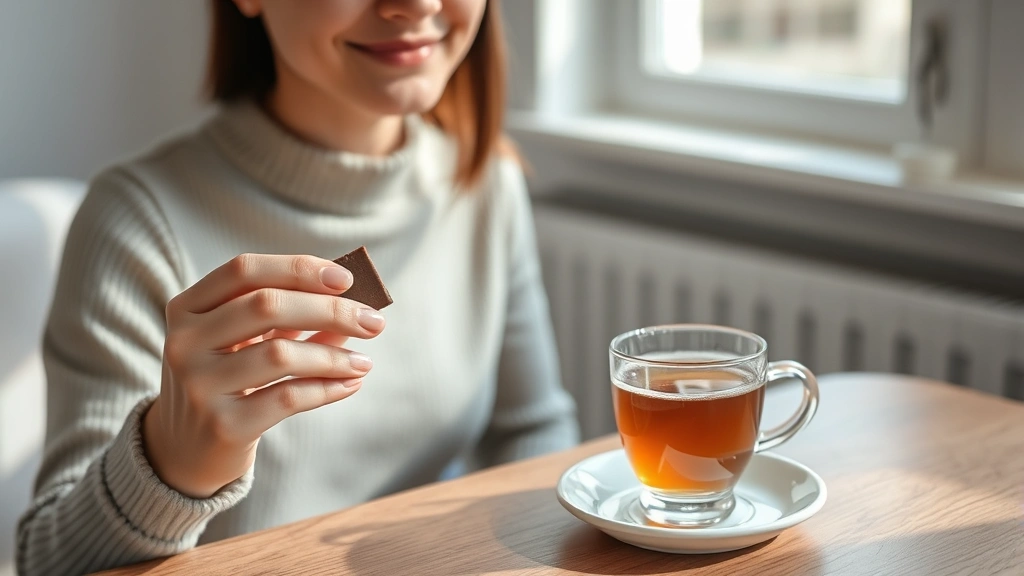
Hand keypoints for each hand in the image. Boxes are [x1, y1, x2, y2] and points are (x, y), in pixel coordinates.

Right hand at [142, 254, 385, 497]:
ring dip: (335, 356)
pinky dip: (327, 388)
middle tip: (373, 321)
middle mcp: (185, 341)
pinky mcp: (223, 425)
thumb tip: (355, 302)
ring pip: (281, 354)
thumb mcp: (246, 343)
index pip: (245, 271)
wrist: (186, 451)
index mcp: (188, 308)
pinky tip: (350, 384)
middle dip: (331, 310)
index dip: (299, 268)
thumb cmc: (228, 382)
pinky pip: (289, 397)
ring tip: (364, 362)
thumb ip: (291, 319)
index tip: (346, 280)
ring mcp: (199, 384)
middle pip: (266, 305)